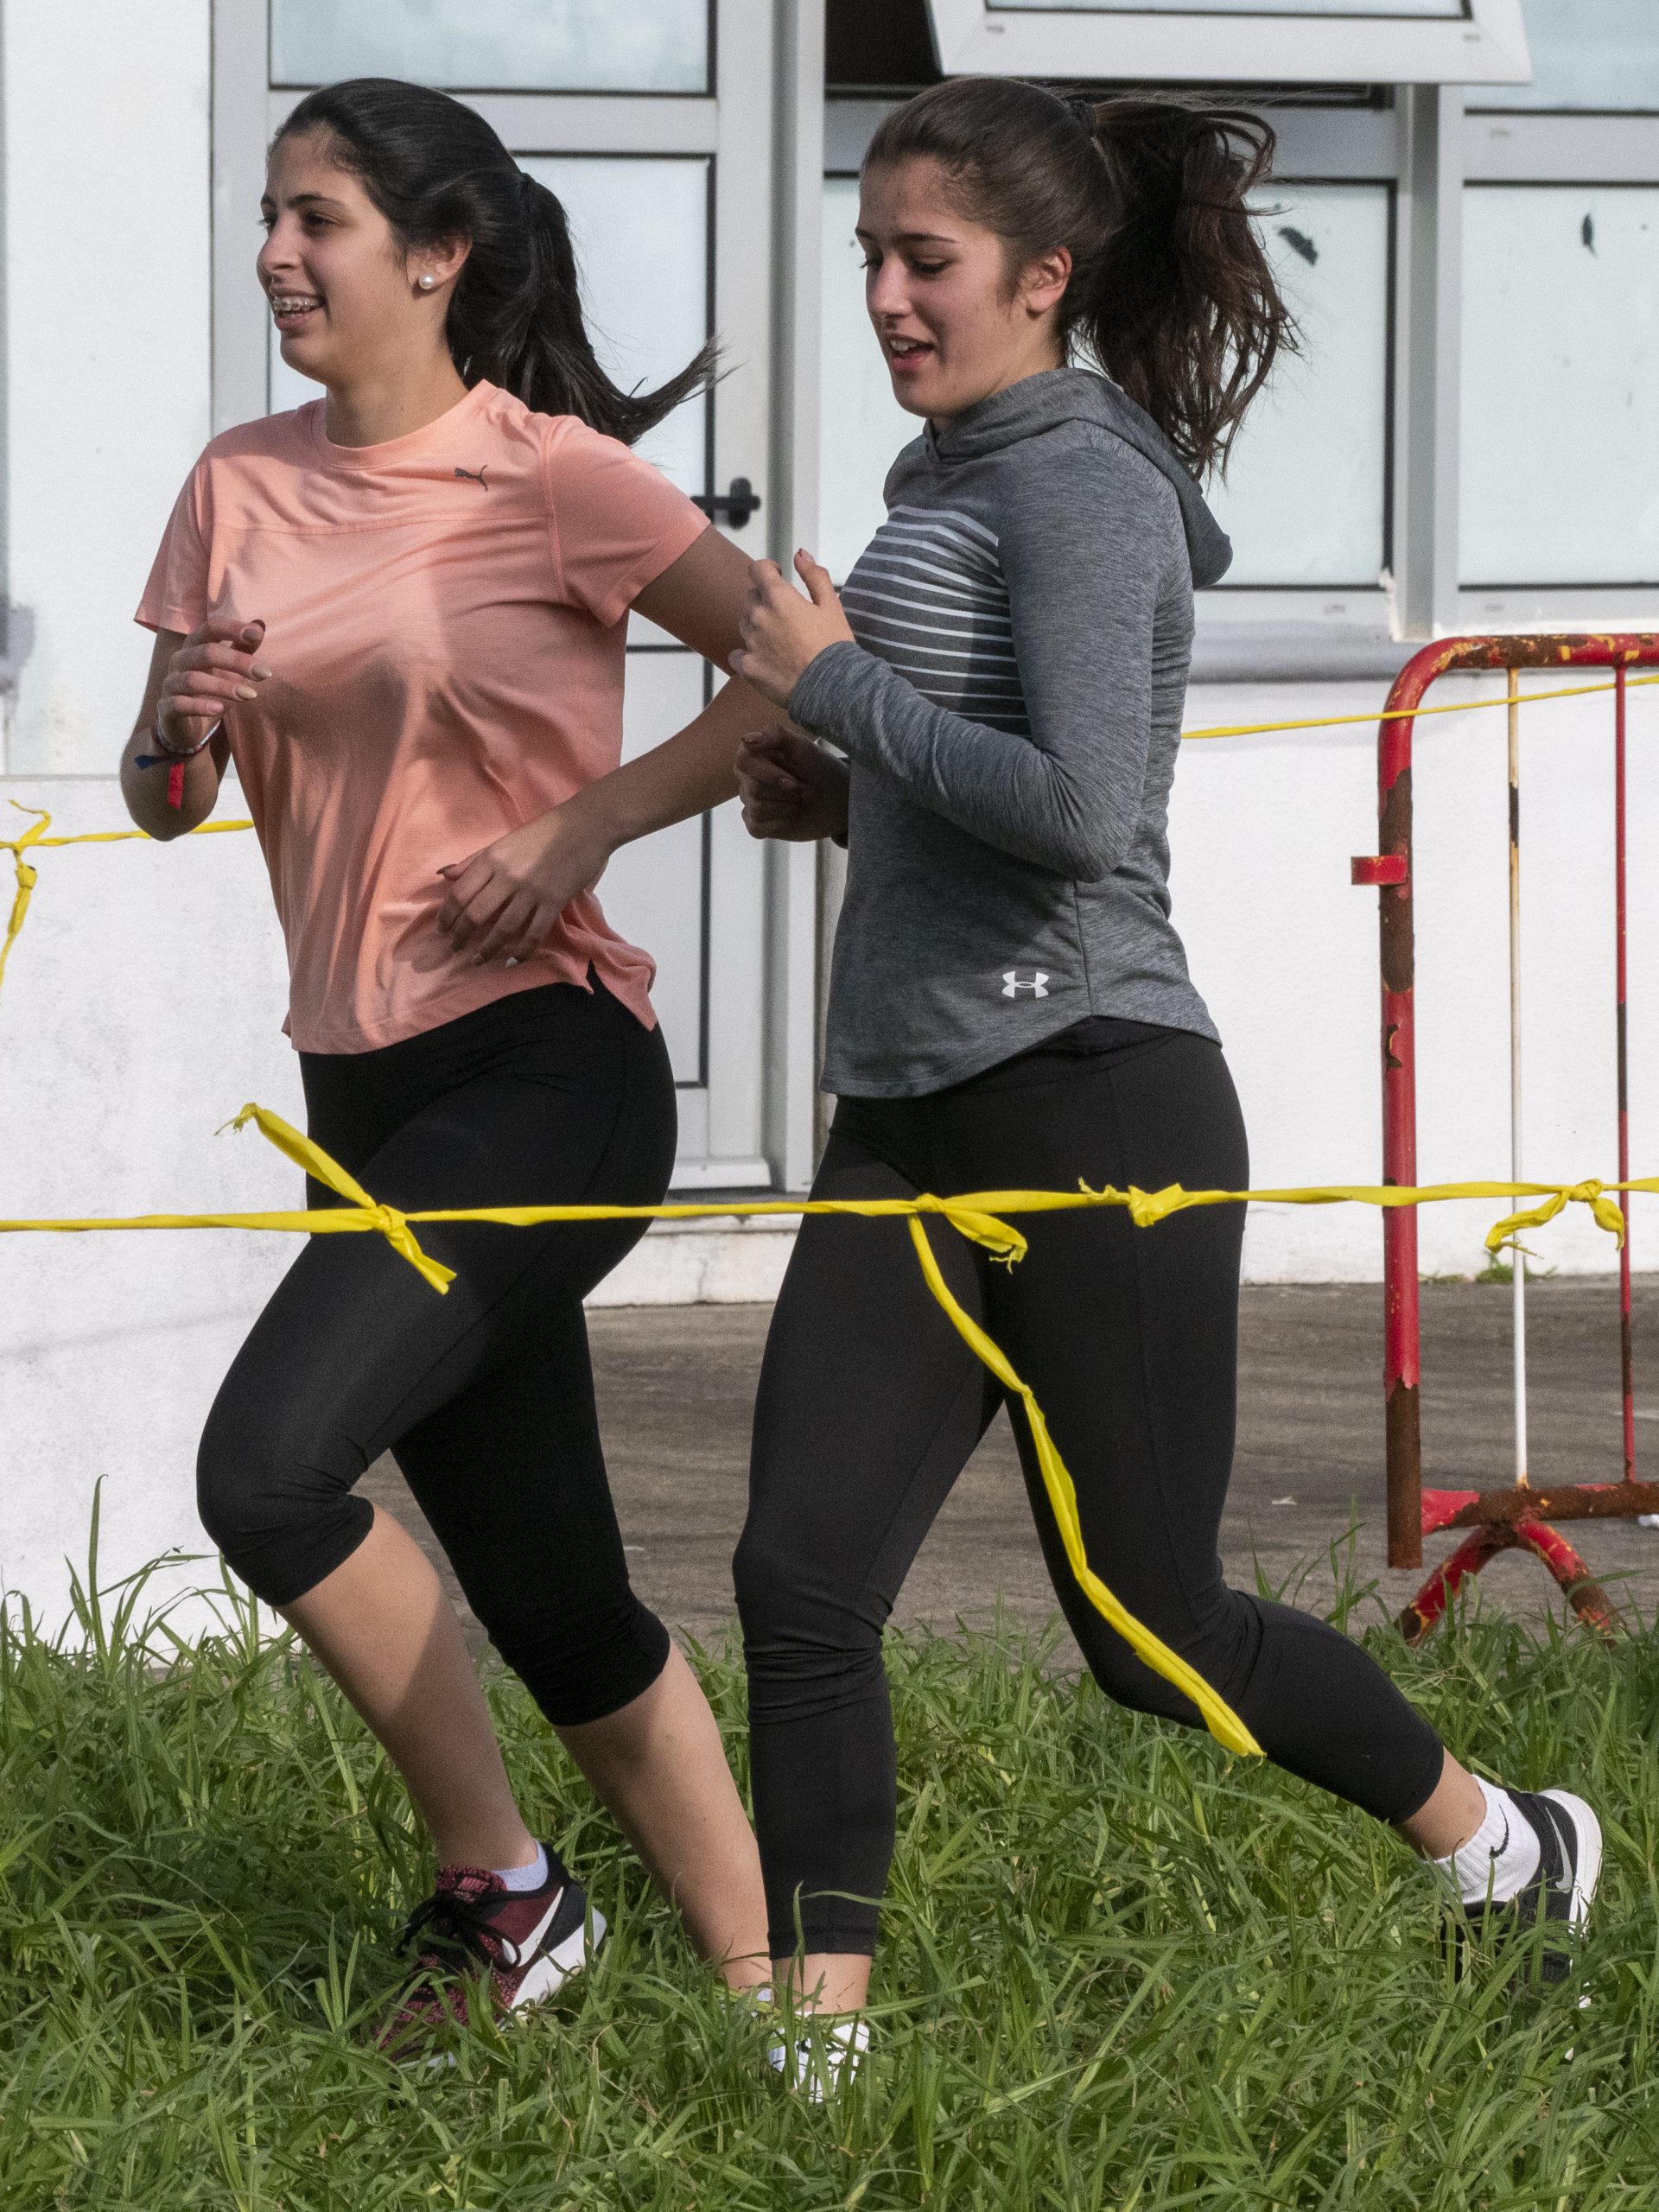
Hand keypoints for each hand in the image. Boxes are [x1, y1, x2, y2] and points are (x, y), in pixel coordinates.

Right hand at [158, 614, 268, 748]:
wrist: (186, 724)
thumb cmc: (211, 689)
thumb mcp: (230, 668)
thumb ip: (243, 647)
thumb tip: (260, 624)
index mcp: (195, 645)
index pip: (211, 628)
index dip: (232, 628)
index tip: (256, 634)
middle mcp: (180, 660)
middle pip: (206, 652)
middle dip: (237, 661)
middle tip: (265, 673)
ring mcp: (171, 683)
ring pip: (193, 679)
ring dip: (223, 686)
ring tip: (250, 695)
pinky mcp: (167, 708)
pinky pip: (179, 704)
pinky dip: (199, 706)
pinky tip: (219, 709)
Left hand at [435, 800, 614, 966]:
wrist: (584, 827)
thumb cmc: (542, 833)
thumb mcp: (503, 842)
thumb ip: (474, 860)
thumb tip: (445, 875)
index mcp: (492, 859)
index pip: (461, 893)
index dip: (448, 915)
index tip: (442, 930)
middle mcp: (508, 876)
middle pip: (477, 913)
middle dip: (462, 935)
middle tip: (455, 948)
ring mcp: (532, 890)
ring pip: (504, 927)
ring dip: (488, 948)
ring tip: (478, 961)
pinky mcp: (554, 901)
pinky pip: (535, 932)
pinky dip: (523, 949)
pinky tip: (513, 960)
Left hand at [730, 550, 853, 708]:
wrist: (831, 690)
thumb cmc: (834, 647)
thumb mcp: (832, 605)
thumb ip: (814, 575)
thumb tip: (799, 554)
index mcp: (779, 597)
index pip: (757, 569)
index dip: (767, 569)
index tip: (777, 575)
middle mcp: (759, 616)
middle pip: (751, 598)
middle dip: (765, 601)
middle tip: (787, 618)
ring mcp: (750, 642)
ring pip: (745, 624)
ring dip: (757, 627)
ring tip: (781, 643)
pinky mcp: (747, 667)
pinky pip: (737, 654)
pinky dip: (747, 655)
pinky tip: (766, 661)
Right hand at [737, 725, 849, 843]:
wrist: (838, 799)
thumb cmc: (819, 769)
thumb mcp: (803, 746)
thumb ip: (775, 734)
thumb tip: (746, 740)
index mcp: (755, 755)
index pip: (743, 761)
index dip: (769, 774)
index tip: (793, 781)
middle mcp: (748, 778)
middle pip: (753, 788)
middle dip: (788, 792)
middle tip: (807, 789)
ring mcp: (750, 802)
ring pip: (757, 808)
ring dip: (789, 806)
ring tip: (803, 799)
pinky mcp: (756, 824)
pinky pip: (757, 826)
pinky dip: (782, 822)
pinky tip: (793, 814)